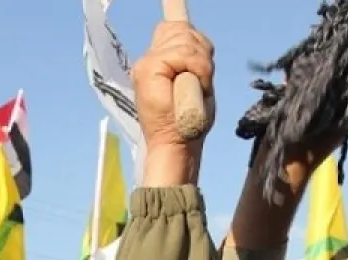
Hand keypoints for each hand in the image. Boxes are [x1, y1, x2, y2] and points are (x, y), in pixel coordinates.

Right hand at [132, 21, 214, 181]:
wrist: (176, 143)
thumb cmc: (189, 120)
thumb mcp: (197, 81)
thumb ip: (194, 57)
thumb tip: (195, 41)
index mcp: (158, 61)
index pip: (176, 29)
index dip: (194, 42)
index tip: (201, 69)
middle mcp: (148, 59)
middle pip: (181, 29)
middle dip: (200, 53)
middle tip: (200, 81)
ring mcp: (146, 64)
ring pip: (184, 39)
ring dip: (199, 64)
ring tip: (195, 87)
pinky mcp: (148, 69)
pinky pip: (182, 54)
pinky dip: (196, 68)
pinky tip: (193, 87)